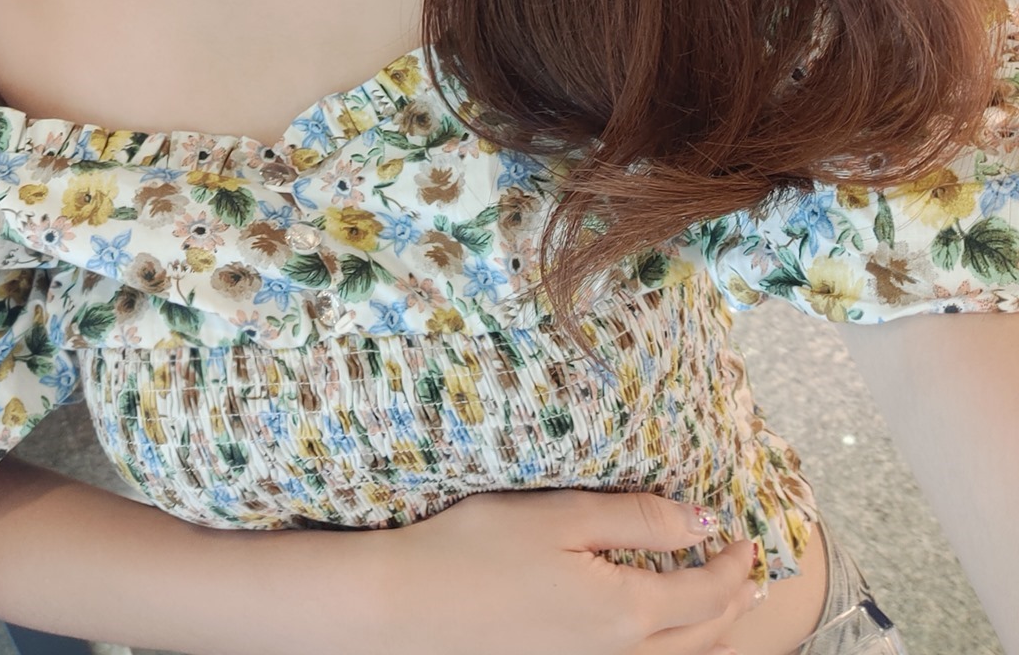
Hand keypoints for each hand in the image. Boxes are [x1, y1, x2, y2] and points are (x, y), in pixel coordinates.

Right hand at [376, 489, 761, 654]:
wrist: (408, 605)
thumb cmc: (480, 549)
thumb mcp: (564, 517)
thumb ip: (638, 520)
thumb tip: (703, 523)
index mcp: (624, 613)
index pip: (705, 597)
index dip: (735, 567)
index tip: (750, 537)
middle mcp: (614, 653)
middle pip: (699, 640)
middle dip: (733, 605)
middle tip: (749, 571)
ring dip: (707, 634)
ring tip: (721, 603)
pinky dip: (669, 646)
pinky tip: (655, 624)